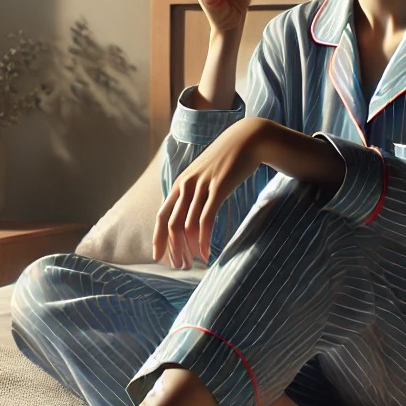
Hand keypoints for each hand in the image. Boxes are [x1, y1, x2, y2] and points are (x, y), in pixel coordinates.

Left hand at [153, 118, 268, 267]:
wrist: (247, 139)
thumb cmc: (227, 160)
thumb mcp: (204, 174)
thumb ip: (194, 191)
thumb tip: (189, 214)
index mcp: (180, 184)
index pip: (161, 216)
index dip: (159, 239)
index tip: (159, 257)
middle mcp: (186, 185)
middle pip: (172, 225)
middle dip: (173, 249)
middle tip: (180, 266)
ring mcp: (202, 186)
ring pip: (187, 225)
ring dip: (189, 249)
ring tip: (193, 263)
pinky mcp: (218, 188)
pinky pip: (206, 220)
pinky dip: (204, 240)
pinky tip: (207, 253)